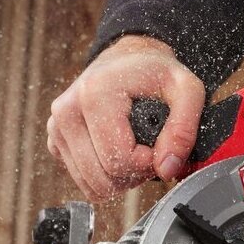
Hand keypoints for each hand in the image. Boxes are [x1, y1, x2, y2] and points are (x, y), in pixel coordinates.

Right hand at [47, 35, 204, 201]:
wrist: (128, 59)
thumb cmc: (157, 74)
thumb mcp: (188, 91)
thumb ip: (183, 130)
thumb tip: (166, 169)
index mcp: (95, 94)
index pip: (119, 160)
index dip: (147, 164)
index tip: (159, 146)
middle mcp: (67, 110)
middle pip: (102, 177)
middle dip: (134, 174)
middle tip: (149, 152)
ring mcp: (56, 126)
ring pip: (91, 184)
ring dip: (120, 179)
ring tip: (135, 152)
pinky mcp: (55, 138)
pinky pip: (81, 180)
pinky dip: (104, 176)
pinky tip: (117, 153)